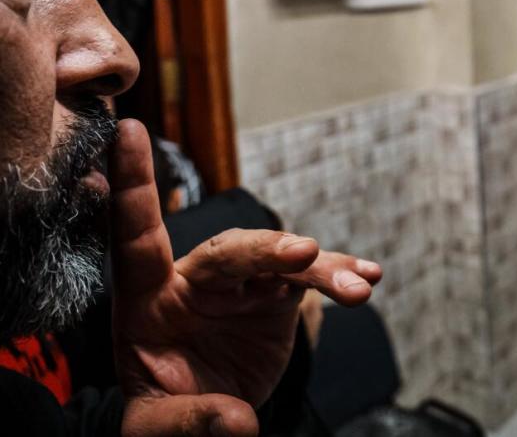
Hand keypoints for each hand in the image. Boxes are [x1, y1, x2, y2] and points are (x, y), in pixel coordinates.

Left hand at [109, 120, 382, 435]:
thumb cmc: (167, 413)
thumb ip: (186, 423)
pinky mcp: (277, 294)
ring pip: (280, 260)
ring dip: (321, 270)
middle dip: (267, 249)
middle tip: (304, 256)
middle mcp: (194, 281)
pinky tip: (369, 278)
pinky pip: (312, 277)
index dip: (132, 185)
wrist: (210, 416)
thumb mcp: (157, 426)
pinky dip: (341, 275)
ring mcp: (240, 285)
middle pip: (227, 251)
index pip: (135, 239)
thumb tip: (235, 424)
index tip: (127, 130)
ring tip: (357, 289)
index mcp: (147, 302)